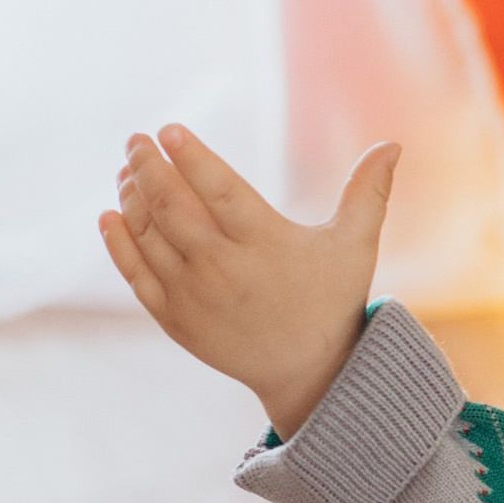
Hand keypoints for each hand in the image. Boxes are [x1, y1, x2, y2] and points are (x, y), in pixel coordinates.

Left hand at [101, 126, 399, 439]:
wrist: (307, 372)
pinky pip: (137, 275)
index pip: (219, 190)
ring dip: (132, 197)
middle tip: (136, 139)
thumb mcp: (355, 246)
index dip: (192, 158)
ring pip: (150, 236)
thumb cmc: (332, 298)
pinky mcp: (176, 318)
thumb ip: (368, 192)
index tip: (169, 129)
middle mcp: (223, 268)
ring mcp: (194, 295)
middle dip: (149, 167)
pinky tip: (110, 214)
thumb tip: (393, 143)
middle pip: (173, 208)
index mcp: (265, 243)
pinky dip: (120, 243)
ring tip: (127, 168)